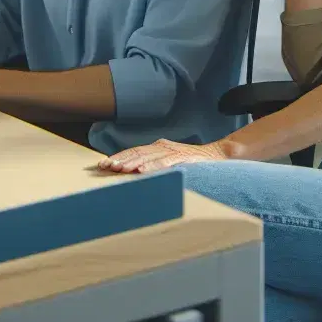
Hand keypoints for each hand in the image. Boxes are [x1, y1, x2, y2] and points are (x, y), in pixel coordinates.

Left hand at [98, 138, 233, 173]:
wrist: (218, 155)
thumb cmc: (192, 161)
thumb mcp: (170, 161)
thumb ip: (154, 164)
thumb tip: (133, 174)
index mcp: (158, 147)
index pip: (134, 151)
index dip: (118, 156)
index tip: (103, 164)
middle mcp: (163, 147)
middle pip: (137, 152)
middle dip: (120, 159)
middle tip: (105, 167)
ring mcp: (173, 151)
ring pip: (148, 156)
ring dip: (132, 162)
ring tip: (119, 169)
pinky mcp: (183, 157)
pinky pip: (165, 162)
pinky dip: (152, 167)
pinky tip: (142, 171)